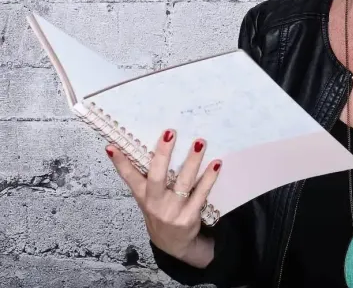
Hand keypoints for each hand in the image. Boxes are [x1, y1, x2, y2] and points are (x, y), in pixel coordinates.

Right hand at [105, 129, 221, 262]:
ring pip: (184, 182)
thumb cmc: (160, 212)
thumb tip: (139, 150)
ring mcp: (173, 211)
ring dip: (192, 161)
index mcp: (143, 196)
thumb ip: (144, 178)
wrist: (173, 244)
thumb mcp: (147, 199)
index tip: (112, 147)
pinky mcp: (190, 216)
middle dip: (162, 154)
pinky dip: (209, 178)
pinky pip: (201, 193)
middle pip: (157, 177)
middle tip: (169, 132)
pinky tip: (216, 164)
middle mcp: (156, 203)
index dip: (120, 163)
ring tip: (199, 143)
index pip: (129, 177)